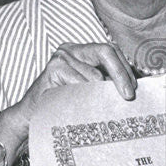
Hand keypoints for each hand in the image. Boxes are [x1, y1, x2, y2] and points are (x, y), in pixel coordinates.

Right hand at [8, 42, 136, 134]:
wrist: (32, 116)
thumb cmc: (63, 104)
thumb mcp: (87, 90)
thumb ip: (106, 83)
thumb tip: (133, 87)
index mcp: (82, 51)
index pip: (111, 50)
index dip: (125, 68)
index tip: (134, 88)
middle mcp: (71, 49)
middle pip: (106, 51)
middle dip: (121, 74)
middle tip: (129, 96)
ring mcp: (61, 56)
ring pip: (94, 73)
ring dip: (102, 93)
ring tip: (105, 107)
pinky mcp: (53, 69)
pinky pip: (79, 83)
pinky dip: (86, 96)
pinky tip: (85, 107)